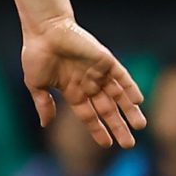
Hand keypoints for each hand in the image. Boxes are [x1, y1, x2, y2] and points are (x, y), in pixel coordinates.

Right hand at [21, 16, 145, 149]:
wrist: (44, 31)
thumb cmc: (36, 55)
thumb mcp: (36, 84)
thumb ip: (43, 104)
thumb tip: (45, 124)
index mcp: (72, 92)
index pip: (89, 115)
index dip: (98, 130)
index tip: (108, 144)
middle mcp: (88, 84)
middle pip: (107, 110)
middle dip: (118, 126)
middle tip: (129, 144)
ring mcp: (99, 73)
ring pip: (119, 96)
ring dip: (129, 111)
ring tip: (139, 126)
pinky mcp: (107, 61)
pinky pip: (122, 77)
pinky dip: (130, 88)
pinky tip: (137, 101)